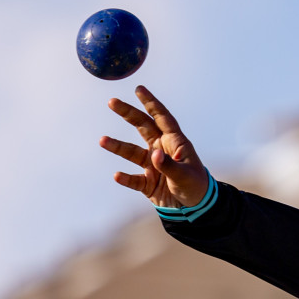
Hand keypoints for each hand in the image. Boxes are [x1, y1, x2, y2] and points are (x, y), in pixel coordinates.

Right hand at [99, 85, 209, 208]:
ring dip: (118, 147)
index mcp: (175, 143)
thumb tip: (154, 155)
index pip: (162, 118)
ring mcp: (152, 165)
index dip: (151, 103)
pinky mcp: (147, 182)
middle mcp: (161, 150)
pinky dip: (125, 178)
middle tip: (112, 102)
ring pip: (132, 153)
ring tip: (103, 140)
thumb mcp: (185, 176)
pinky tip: (117, 176)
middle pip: (142, 127)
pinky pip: (133, 179)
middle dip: (128, 114)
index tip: (139, 89)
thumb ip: (169, 166)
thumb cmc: (195, 186)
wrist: (195, 209)